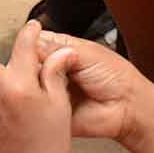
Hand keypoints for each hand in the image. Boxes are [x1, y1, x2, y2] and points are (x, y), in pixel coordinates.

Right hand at [35, 31, 151, 144]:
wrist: (127, 107)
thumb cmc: (116, 77)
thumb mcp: (86, 54)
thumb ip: (56, 47)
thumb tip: (30, 41)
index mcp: (61, 50)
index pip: (33, 43)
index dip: (28, 46)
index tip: (25, 49)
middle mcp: (53, 69)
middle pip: (27, 64)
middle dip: (31, 65)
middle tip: (43, 68)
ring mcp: (51, 90)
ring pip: (28, 84)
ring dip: (35, 84)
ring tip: (50, 84)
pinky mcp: (50, 111)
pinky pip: (35, 107)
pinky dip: (37, 103)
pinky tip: (46, 98)